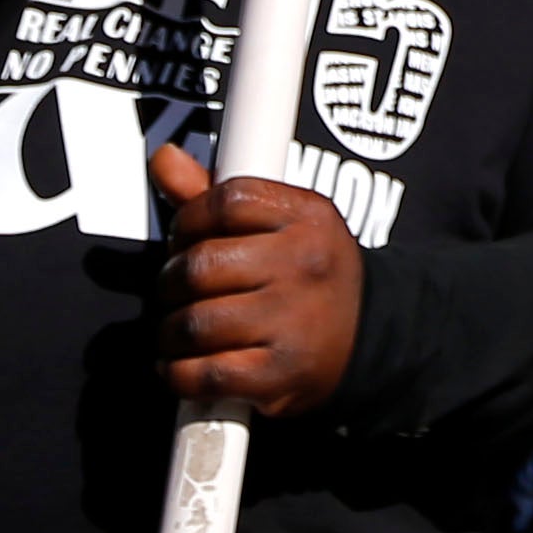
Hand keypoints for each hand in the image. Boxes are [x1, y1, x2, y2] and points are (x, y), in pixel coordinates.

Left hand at [151, 143, 362, 417]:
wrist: (368, 340)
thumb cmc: (311, 277)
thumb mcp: (282, 225)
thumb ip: (217, 196)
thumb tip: (164, 159)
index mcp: (308, 218)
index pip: (225, 201)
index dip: (188, 221)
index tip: (183, 239)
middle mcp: (304, 266)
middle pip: (200, 265)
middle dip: (169, 283)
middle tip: (174, 293)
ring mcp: (294, 322)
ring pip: (193, 322)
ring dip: (169, 333)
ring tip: (177, 332)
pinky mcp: (279, 374)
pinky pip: (204, 372)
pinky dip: (179, 374)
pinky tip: (183, 366)